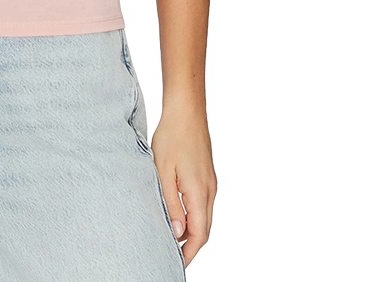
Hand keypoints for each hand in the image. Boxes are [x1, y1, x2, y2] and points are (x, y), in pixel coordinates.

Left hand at [150, 110, 216, 267]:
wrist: (187, 110)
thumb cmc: (172, 136)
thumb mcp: (163, 171)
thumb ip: (171, 203)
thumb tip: (178, 232)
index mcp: (199, 193)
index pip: (199, 235)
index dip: (189, 253)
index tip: (177, 263)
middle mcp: (209, 191)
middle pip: (204, 229)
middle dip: (190, 246)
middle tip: (173, 254)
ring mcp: (210, 182)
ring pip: (204, 216)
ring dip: (191, 229)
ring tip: (172, 236)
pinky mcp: (207, 174)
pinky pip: (203, 203)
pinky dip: (193, 214)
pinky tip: (178, 211)